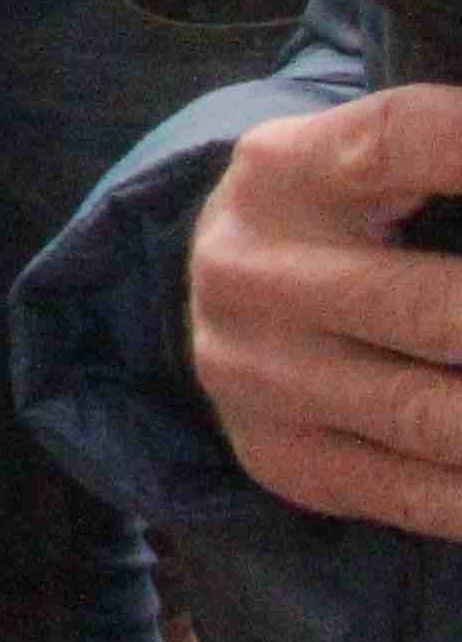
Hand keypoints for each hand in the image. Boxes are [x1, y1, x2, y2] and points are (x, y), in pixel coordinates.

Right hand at [193, 82, 461, 539]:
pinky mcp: (286, 462)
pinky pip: (427, 499)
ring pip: (441, 420)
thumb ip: (450, 161)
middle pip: (440, 313)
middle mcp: (255, 273)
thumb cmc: (335, 223)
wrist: (204, 308)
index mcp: (284, 171)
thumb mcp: (363, 164)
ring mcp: (262, 377)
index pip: (406, 142)